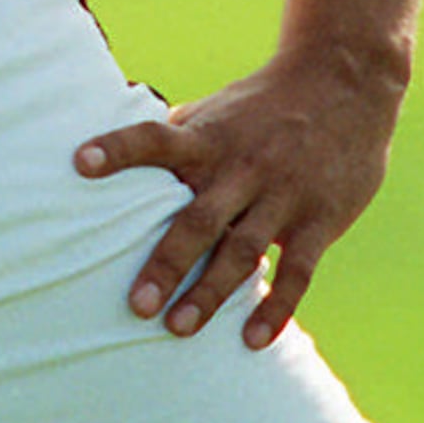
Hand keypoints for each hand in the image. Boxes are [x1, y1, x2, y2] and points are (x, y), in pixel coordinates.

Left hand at [73, 45, 405, 348]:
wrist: (344, 82)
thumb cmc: (262, 107)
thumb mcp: (214, 112)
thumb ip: (171, 140)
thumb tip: (105, 157)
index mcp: (207, 138)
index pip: (154, 139)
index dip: (117, 149)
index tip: (79, 163)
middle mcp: (242, 167)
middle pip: (198, 219)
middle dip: (167, 263)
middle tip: (136, 305)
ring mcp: (283, 195)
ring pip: (244, 251)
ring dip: (211, 293)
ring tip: (178, 328)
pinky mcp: (320, 219)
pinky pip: (298, 272)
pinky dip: (276, 308)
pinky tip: (252, 340)